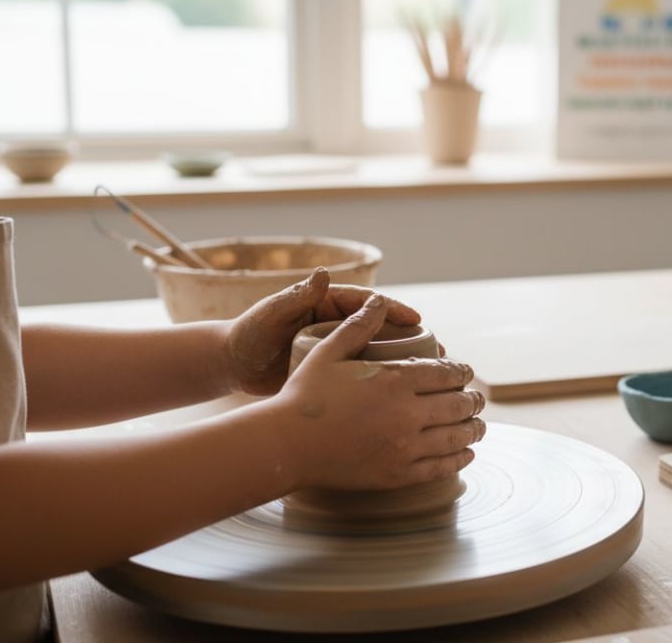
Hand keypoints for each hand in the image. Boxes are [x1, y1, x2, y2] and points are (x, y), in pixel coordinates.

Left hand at [222, 268, 421, 395]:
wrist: (233, 365)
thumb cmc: (249, 334)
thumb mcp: (272, 314)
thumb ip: (297, 296)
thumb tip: (324, 274)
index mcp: (328, 304)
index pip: (369, 304)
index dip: (395, 310)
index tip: (417, 319)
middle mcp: (338, 325)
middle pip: (383, 329)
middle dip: (411, 339)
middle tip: (437, 352)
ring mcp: (338, 350)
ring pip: (380, 354)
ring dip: (404, 363)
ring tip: (431, 377)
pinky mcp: (334, 374)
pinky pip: (365, 376)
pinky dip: (385, 384)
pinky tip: (404, 398)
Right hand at [272, 294, 485, 490]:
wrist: (285, 445)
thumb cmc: (303, 396)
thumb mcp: (329, 352)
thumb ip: (359, 325)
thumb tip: (380, 300)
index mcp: (394, 380)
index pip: (446, 373)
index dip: (462, 371)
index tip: (466, 372)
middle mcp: (406, 414)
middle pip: (458, 405)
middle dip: (473, 400)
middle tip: (478, 399)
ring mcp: (404, 447)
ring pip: (456, 437)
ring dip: (474, 429)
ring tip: (479, 425)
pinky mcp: (397, 475)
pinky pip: (441, 467)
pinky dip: (460, 459)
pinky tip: (467, 453)